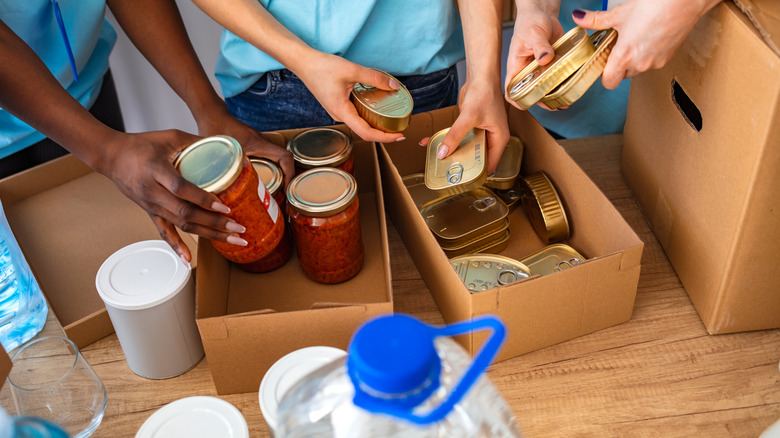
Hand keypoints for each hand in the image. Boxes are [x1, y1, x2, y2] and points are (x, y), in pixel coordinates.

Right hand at [94, 130, 248, 262]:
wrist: (112, 157)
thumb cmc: (141, 144)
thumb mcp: (170, 136)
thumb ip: (196, 142)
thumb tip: (226, 146)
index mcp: (156, 170)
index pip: (181, 189)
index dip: (203, 199)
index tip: (224, 207)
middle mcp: (153, 192)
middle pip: (185, 213)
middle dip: (215, 223)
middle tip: (238, 229)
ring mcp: (151, 205)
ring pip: (181, 225)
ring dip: (208, 235)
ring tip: (232, 241)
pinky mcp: (150, 212)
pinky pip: (164, 232)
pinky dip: (176, 247)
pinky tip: (188, 260)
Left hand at [195, 106, 294, 186]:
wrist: (211, 114)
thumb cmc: (214, 128)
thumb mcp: (219, 152)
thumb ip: (224, 170)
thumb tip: (221, 189)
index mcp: (258, 144)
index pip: (285, 157)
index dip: (290, 173)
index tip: (287, 188)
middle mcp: (263, 143)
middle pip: (285, 161)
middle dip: (288, 179)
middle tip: (282, 196)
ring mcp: (259, 143)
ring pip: (278, 160)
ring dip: (281, 175)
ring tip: (276, 193)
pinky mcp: (254, 145)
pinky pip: (269, 158)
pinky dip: (271, 170)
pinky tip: (263, 182)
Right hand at [294, 53, 406, 143]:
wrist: (304, 63)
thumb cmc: (322, 67)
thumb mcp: (352, 70)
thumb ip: (374, 78)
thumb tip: (394, 85)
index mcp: (342, 112)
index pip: (367, 133)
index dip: (385, 138)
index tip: (399, 136)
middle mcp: (339, 116)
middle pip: (365, 131)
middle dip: (384, 132)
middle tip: (401, 127)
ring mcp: (338, 112)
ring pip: (361, 123)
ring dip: (377, 123)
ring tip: (393, 117)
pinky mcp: (338, 105)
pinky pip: (356, 114)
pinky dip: (369, 113)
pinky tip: (378, 105)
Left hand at [435, 79, 508, 174]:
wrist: (480, 75)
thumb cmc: (485, 92)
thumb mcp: (469, 117)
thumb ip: (455, 135)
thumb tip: (443, 152)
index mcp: (499, 139)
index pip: (490, 164)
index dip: (478, 172)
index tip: (463, 179)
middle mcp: (492, 137)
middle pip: (477, 157)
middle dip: (463, 163)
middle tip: (448, 171)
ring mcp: (482, 132)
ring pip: (466, 148)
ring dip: (453, 151)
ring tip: (438, 159)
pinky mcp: (471, 126)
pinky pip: (460, 137)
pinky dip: (448, 139)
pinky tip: (433, 142)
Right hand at [504, 1, 563, 109]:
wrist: (544, 13)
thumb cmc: (530, 21)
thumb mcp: (533, 33)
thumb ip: (540, 46)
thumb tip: (545, 59)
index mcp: (516, 66)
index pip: (511, 90)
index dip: (517, 100)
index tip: (528, 104)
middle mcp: (528, 71)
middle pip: (531, 93)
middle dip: (542, 101)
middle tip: (554, 104)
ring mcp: (541, 69)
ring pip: (545, 88)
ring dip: (554, 95)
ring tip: (564, 101)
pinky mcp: (553, 64)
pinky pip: (557, 77)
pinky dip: (563, 83)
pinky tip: (571, 86)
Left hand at [572, 0, 719, 88]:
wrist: (685, 1)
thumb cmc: (654, 6)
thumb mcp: (619, 13)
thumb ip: (597, 20)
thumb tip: (579, 18)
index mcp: (625, 57)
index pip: (609, 82)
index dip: (604, 74)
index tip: (602, 61)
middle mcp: (641, 65)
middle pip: (622, 75)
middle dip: (618, 63)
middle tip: (618, 44)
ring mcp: (656, 63)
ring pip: (637, 69)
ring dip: (633, 58)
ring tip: (634, 37)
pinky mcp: (668, 58)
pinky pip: (652, 62)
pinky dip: (647, 54)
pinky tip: (648, 36)